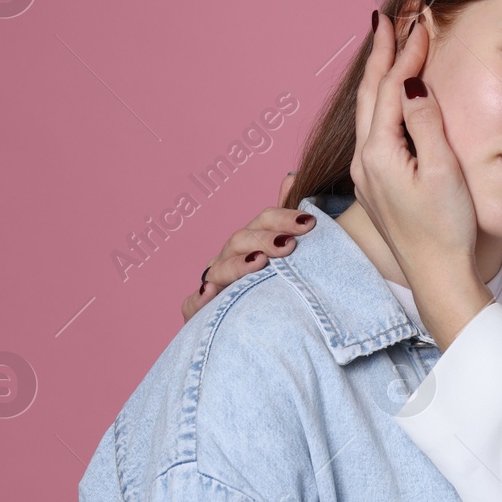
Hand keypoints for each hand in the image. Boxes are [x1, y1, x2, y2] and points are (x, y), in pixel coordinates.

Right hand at [180, 171, 313, 321]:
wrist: (256, 325)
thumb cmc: (271, 282)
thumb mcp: (282, 250)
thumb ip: (287, 217)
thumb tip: (291, 176)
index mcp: (249, 241)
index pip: (263, 222)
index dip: (284, 219)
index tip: (309, 222)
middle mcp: (228, 257)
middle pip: (241, 240)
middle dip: (265, 240)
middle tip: (289, 246)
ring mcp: (212, 281)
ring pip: (219, 269)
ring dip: (237, 265)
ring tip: (258, 262)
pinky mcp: (199, 309)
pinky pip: (193, 303)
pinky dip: (200, 298)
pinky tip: (210, 292)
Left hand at [352, 9, 490, 345]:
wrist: (437, 277)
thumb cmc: (446, 229)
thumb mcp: (443, 171)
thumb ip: (426, 123)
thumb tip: (414, 83)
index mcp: (380, 152)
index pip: (392, 87)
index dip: (406, 52)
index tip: (419, 22)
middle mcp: (365, 160)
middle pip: (371, 93)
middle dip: (383, 53)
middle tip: (393, 18)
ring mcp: (368, 173)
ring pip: (370, 110)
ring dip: (381, 75)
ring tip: (389, 45)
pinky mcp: (377, 185)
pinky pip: (375, 129)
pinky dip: (384, 101)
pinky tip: (392, 96)